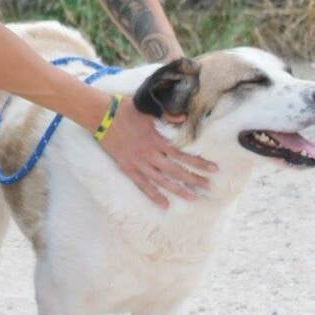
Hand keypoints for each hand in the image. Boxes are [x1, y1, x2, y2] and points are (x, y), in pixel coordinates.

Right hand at [97, 97, 217, 208]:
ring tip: (192, 198)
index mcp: (156, 140)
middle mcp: (149, 154)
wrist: (101, 115)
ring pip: (161, 181)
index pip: (182, 155)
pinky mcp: (127, 168)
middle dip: (193, 179)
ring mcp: (138, 163)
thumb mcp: (148, 109)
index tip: (213, 169)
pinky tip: (164, 205)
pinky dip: (153, 195)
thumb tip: (184, 118)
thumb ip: (167, 115)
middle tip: (208, 186)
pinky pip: (142, 185)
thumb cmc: (125, 109)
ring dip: (178, 190)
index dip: (198, 162)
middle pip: (175, 171)